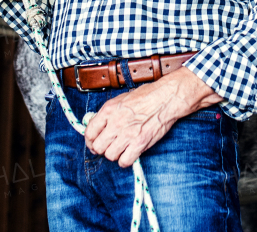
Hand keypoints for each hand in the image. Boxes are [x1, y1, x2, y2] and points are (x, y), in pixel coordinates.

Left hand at [84, 67, 221, 167]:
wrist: (166, 98)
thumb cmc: (147, 96)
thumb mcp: (121, 99)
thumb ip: (108, 113)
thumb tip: (98, 124)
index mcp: (109, 110)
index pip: (89, 132)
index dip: (90, 140)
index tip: (94, 142)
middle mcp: (115, 123)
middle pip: (98, 147)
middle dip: (101, 149)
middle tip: (107, 148)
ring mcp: (127, 134)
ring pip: (110, 156)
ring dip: (114, 154)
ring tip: (121, 149)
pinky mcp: (140, 143)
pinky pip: (124, 161)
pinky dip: (125, 161)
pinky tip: (129, 154)